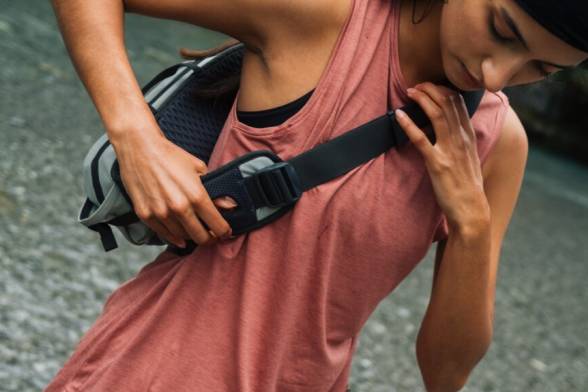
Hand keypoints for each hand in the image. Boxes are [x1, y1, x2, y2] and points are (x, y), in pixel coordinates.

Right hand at [110, 125, 236, 247]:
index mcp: (196, 195)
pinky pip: (163, 234)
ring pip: (182, 237)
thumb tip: (229, 206)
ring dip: (191, 236)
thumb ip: (214, 190)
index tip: (225, 232)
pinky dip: (173, 237)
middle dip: (210, 238)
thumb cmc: (169, 155)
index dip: (224, 231)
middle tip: (212, 235)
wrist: (140, 147)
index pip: (217, 225)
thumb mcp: (198, 169)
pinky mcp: (145, 215)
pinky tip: (179, 235)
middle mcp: (179, 207)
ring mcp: (161, 213)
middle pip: (201, 237)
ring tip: (195, 229)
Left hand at [395, 82, 489, 230]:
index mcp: (469, 137)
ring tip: (410, 91)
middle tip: (416, 84)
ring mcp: (450, 151)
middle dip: (431, 89)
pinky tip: (398, 116)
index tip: (429, 85)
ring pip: (438, 115)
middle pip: (448, 104)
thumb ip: (460, 141)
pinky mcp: (438, 164)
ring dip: (422, 100)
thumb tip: (448, 128)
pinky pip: (421, 139)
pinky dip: (409, 125)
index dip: (443, 90)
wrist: (471, 210)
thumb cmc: (467, 186)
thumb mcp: (469, 158)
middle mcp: (462, 140)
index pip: (459, 104)